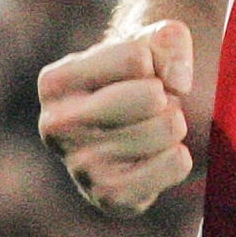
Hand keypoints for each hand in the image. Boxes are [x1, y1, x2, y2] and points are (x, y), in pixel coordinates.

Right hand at [37, 20, 195, 214]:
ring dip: (174, 125)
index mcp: (55, 82)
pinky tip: (158, 155)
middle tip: (152, 104)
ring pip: (167, 129)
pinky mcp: (110, 197)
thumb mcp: (153, 41)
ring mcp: (79, 166)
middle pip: (151, 96)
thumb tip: (178, 82)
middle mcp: (55, 126)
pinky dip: (180, 156)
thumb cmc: (139, 76)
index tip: (141, 73)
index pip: (137, 57)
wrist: (136, 128)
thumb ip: (169, 39)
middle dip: (166, 95)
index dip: (155, 61)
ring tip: (153, 127)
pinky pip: (175, 165)